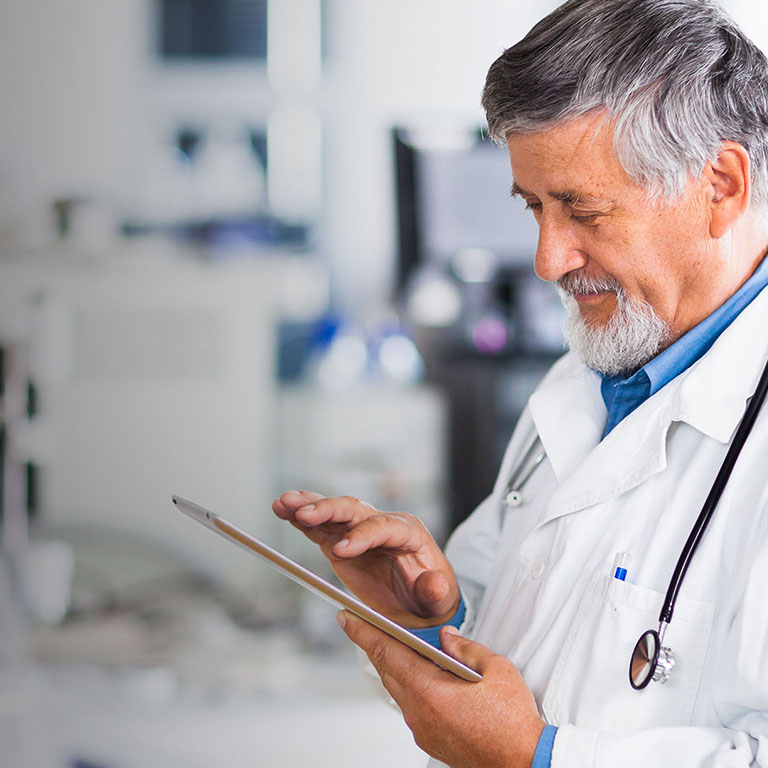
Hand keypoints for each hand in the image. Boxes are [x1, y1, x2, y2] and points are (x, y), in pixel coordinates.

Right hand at [272, 491, 458, 626]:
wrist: (419, 603)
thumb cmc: (430, 597)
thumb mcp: (439, 598)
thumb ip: (436, 591)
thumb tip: (434, 584)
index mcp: (408, 532)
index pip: (383, 527)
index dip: (362, 536)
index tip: (341, 551)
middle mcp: (383, 524)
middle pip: (355, 510)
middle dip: (329, 510)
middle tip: (304, 515)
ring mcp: (361, 531)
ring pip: (334, 512)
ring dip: (308, 505)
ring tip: (284, 502)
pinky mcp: (342, 542)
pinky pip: (320, 528)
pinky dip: (302, 519)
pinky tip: (283, 510)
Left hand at [338, 611, 544, 767]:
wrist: (524, 763)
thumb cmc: (513, 722)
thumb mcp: (496, 669)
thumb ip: (465, 647)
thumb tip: (446, 637)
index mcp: (429, 691)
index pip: (386, 653)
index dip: (363, 632)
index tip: (346, 617)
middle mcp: (419, 712)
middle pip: (389, 670)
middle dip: (376, 645)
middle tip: (364, 624)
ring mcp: (422, 729)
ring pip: (400, 688)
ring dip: (396, 665)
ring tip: (398, 645)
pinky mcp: (431, 739)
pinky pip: (413, 705)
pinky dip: (412, 685)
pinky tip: (425, 675)